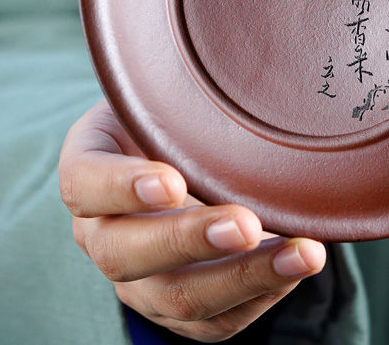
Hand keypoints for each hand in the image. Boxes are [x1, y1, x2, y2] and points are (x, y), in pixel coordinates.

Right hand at [58, 101, 326, 341]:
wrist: (182, 149)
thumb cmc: (174, 112)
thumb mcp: (164, 90)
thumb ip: (181, 90)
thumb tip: (245, 68)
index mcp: (88, 170)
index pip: (85, 183)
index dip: (122, 186)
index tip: (172, 179)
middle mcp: (102, 231)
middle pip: (127, 253)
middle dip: (191, 241)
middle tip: (247, 222)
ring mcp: (137, 278)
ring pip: (176, 299)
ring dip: (244, 278)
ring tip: (303, 253)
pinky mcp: (177, 308)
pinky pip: (215, 323)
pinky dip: (262, 296)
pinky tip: (296, 265)